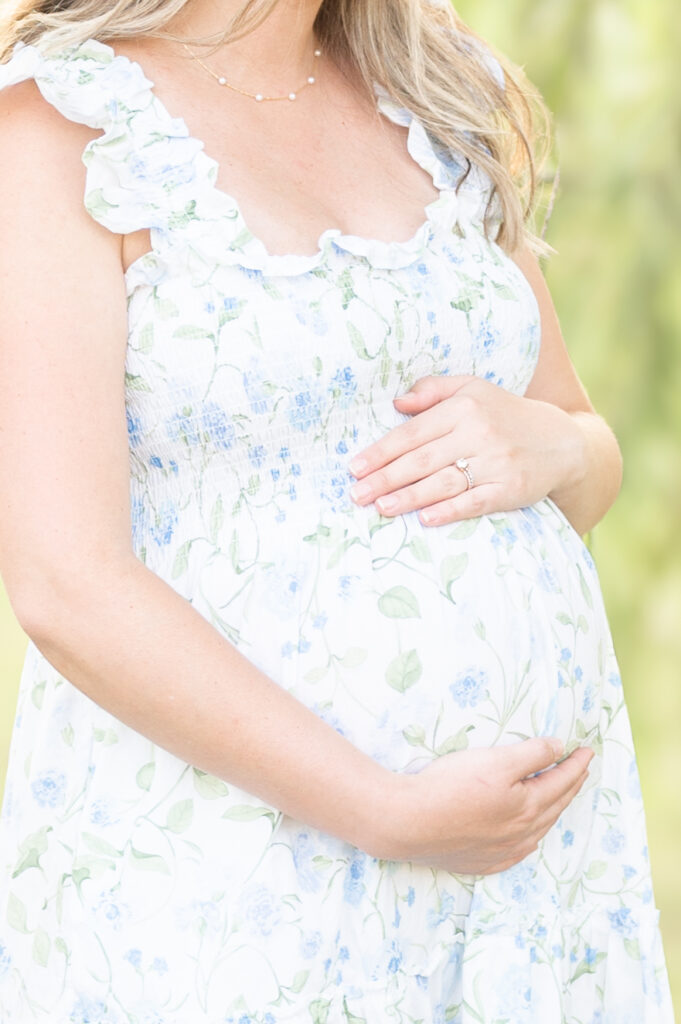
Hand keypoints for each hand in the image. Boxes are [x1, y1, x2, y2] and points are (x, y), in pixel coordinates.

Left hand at [347, 375, 585, 526]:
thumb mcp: (474, 389)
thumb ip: (434, 391)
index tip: (355, 468)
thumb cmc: (506, 415)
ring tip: (381, 508)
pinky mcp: (511, 488)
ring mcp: (496, 462)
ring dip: (409, 497)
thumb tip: (397, 402)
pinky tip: (426, 518)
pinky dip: (450, 511)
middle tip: (357, 494)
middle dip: (386, 478)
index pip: (413, 433)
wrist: (563, 441)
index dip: (381, 452)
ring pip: (444, 482)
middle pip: (422, 460)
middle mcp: (479, 433)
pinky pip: (475, 502)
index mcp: (464, 407)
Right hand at [371, 739, 592, 873]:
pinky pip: (517, 852)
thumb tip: (558, 749)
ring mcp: (501, 852)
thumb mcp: (495, 760)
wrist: (408, 821)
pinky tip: (528, 837)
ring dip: (553, 811)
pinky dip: (530, 838)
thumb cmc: (449, 786)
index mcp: (528, 807)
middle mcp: (520, 834)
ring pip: (538, 831)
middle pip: (554, 806)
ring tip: (560, 797)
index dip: (576, 764)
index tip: (587, 751)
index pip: (560, 781)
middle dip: (570, 785)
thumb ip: (531, 754)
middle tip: (581, 770)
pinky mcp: (481, 862)